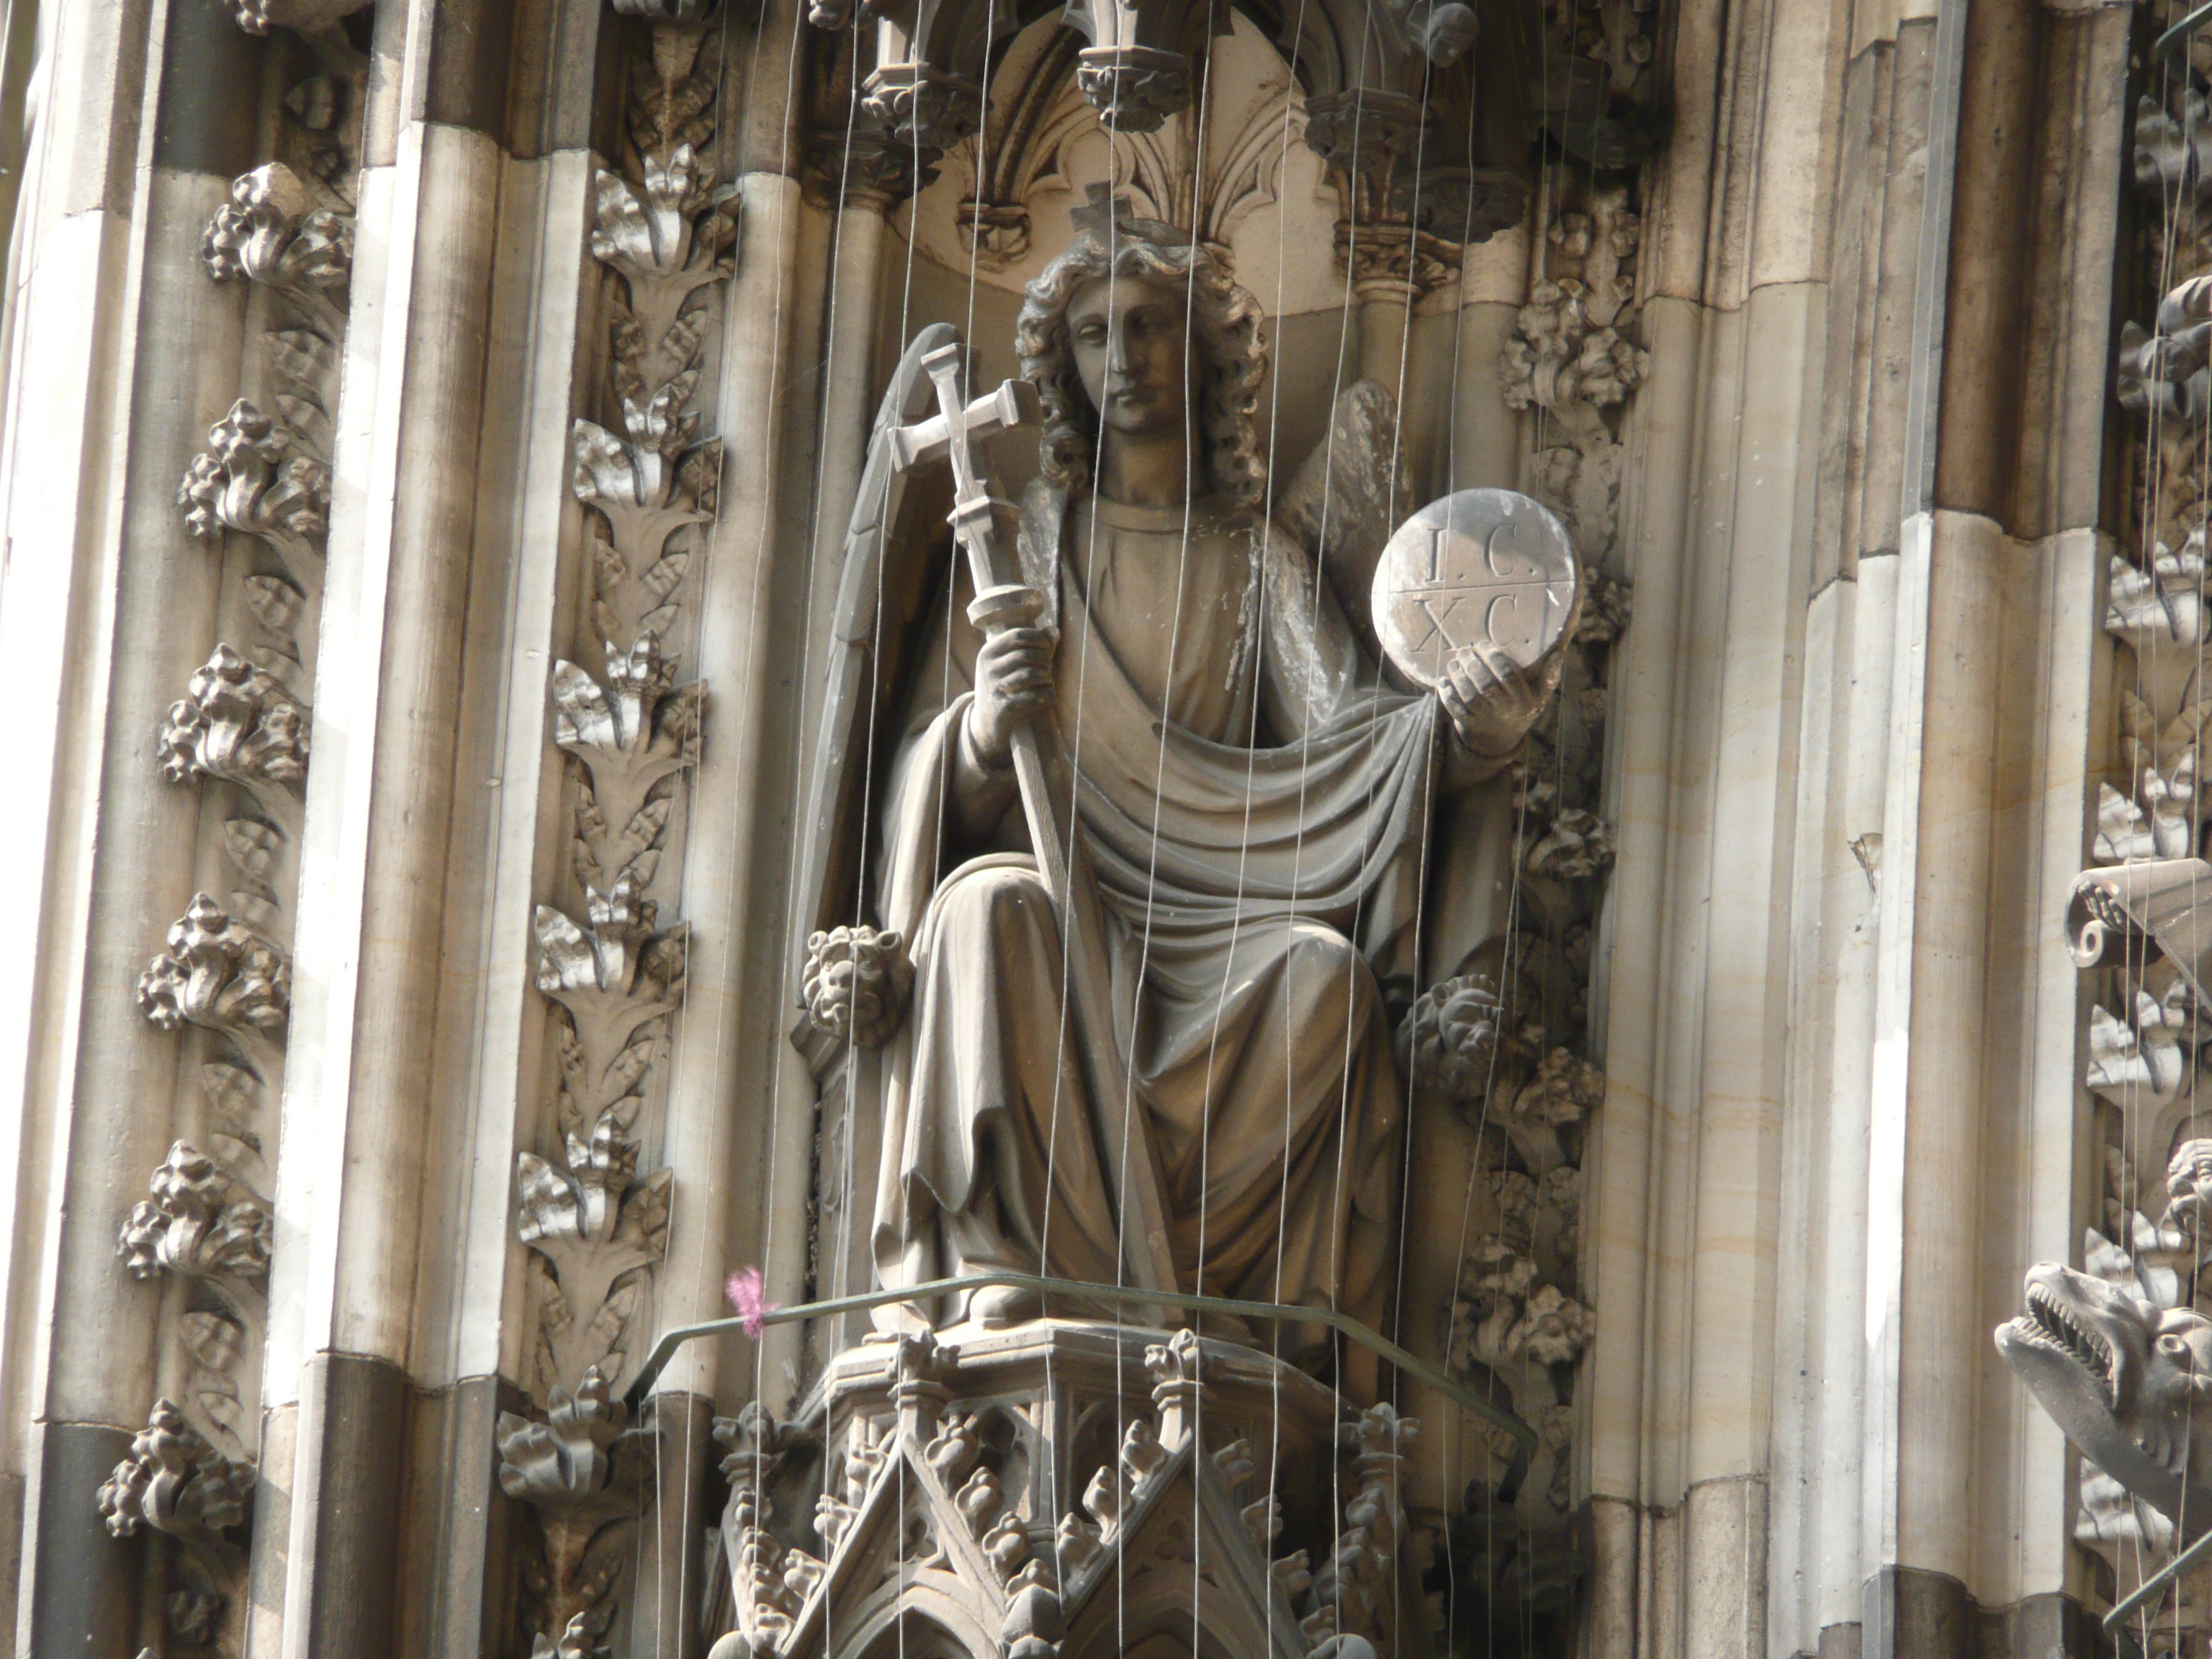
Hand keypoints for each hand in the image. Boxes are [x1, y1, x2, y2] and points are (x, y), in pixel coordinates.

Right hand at [966, 616, 1055, 766]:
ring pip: (1032, 674)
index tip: (1048, 647)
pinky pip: (1035, 696)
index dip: (1039, 639)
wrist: (986, 720)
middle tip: (1049, 667)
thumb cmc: (1004, 684)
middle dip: (1044, 660)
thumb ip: (1033, 646)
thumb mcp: (1010, 662)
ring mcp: (994, 689)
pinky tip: (1047, 694)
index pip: (1018, 635)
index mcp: (988, 652)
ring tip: (1047, 680)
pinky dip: (1047, 694)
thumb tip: (1054, 630)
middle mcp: (988, 669)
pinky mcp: (1004, 708)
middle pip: (1026, 655)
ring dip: (1047, 677)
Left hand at [1438, 640, 1561, 757]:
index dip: (1492, 657)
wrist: (1502, 737)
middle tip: (1464, 650)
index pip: (1507, 674)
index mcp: (1523, 700)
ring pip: (1469, 695)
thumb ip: (1549, 674)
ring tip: (1454, 661)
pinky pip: (1456, 709)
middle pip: (1485, 684)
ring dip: (1458, 676)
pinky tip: (1444, 680)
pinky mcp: (1469, 724)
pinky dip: (1447, 694)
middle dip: (1472, 663)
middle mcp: (1505, 710)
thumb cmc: (1522, 706)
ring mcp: (1486, 719)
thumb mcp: (1540, 694)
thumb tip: (1558, 653)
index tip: (1482, 644)